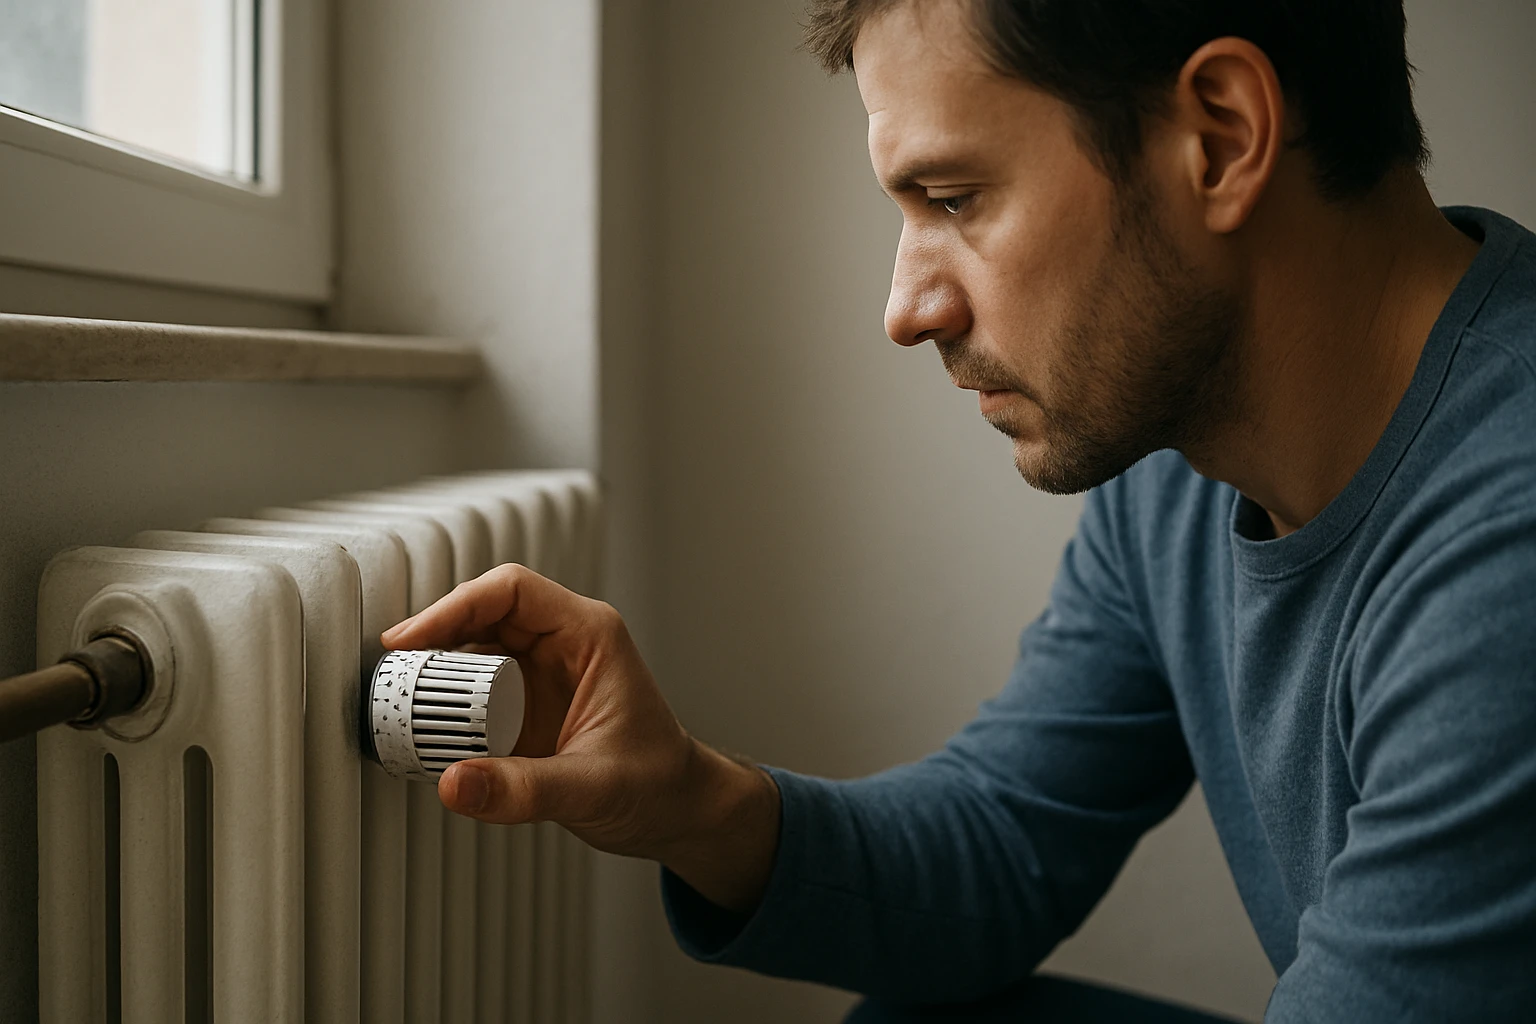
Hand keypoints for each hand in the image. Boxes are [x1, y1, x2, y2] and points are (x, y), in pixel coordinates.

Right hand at [381, 564, 780, 911]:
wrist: (677, 812)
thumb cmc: (659, 785)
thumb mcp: (593, 787)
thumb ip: (524, 789)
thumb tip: (452, 783)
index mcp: (589, 635)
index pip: (510, 592)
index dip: (453, 607)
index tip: (409, 640)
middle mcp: (561, 644)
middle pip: (481, 615)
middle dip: (433, 639)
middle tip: (392, 679)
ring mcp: (540, 674)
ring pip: (472, 650)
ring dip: (435, 672)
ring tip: (396, 701)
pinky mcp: (524, 707)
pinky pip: (472, 690)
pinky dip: (444, 704)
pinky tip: (421, 727)